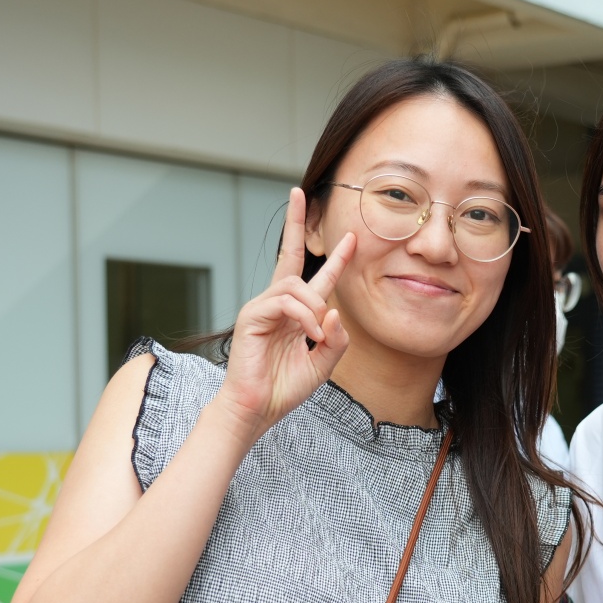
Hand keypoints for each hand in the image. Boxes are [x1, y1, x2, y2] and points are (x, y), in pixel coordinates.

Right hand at [214, 188, 355, 436]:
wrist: (257, 410)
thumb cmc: (285, 388)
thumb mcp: (324, 363)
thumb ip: (337, 339)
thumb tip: (335, 311)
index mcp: (296, 314)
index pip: (315, 276)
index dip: (334, 257)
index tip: (350, 236)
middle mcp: (278, 304)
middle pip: (288, 255)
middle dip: (295, 223)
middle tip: (298, 193)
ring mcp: (262, 307)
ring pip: (296, 286)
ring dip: (314, 308)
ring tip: (317, 336)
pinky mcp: (251, 316)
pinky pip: (285, 302)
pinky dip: (304, 317)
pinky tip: (310, 335)